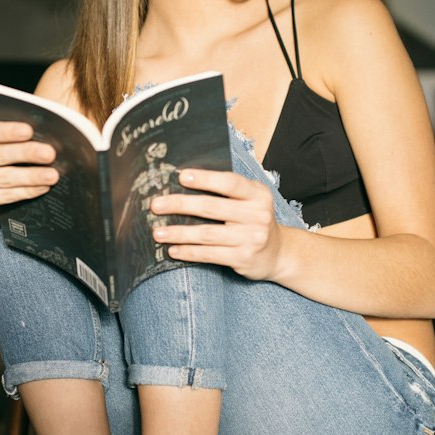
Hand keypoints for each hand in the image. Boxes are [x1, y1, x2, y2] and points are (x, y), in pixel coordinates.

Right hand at [0, 119, 57, 223]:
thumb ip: (3, 135)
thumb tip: (41, 131)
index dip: (6, 131)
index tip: (29, 131)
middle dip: (27, 153)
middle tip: (50, 153)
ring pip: (4, 178)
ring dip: (31, 176)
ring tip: (52, 174)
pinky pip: (5, 196)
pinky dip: (26, 191)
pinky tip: (41, 187)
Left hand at [149, 169, 280, 280]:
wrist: (278, 253)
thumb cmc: (254, 221)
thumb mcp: (251, 200)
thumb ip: (228, 191)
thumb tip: (184, 181)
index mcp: (258, 194)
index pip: (229, 183)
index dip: (205, 178)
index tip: (180, 176)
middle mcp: (257, 215)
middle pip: (212, 207)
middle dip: (180, 205)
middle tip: (156, 205)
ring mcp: (251, 238)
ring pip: (207, 234)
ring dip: (179, 233)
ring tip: (158, 232)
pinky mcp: (244, 258)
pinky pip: (210, 254)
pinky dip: (189, 252)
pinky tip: (173, 250)